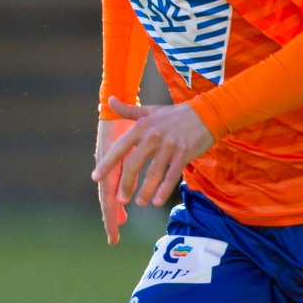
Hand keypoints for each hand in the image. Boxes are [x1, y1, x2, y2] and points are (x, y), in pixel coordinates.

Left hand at [92, 97, 213, 240]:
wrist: (207, 113)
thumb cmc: (176, 115)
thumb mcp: (151, 110)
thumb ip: (129, 110)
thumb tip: (110, 100)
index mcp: (142, 126)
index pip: (119, 147)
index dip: (107, 163)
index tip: (96, 177)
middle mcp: (153, 136)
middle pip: (134, 164)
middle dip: (126, 183)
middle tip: (121, 199)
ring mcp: (169, 146)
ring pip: (153, 173)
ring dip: (144, 191)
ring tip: (140, 203)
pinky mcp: (184, 154)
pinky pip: (171, 176)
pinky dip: (164, 190)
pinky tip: (156, 201)